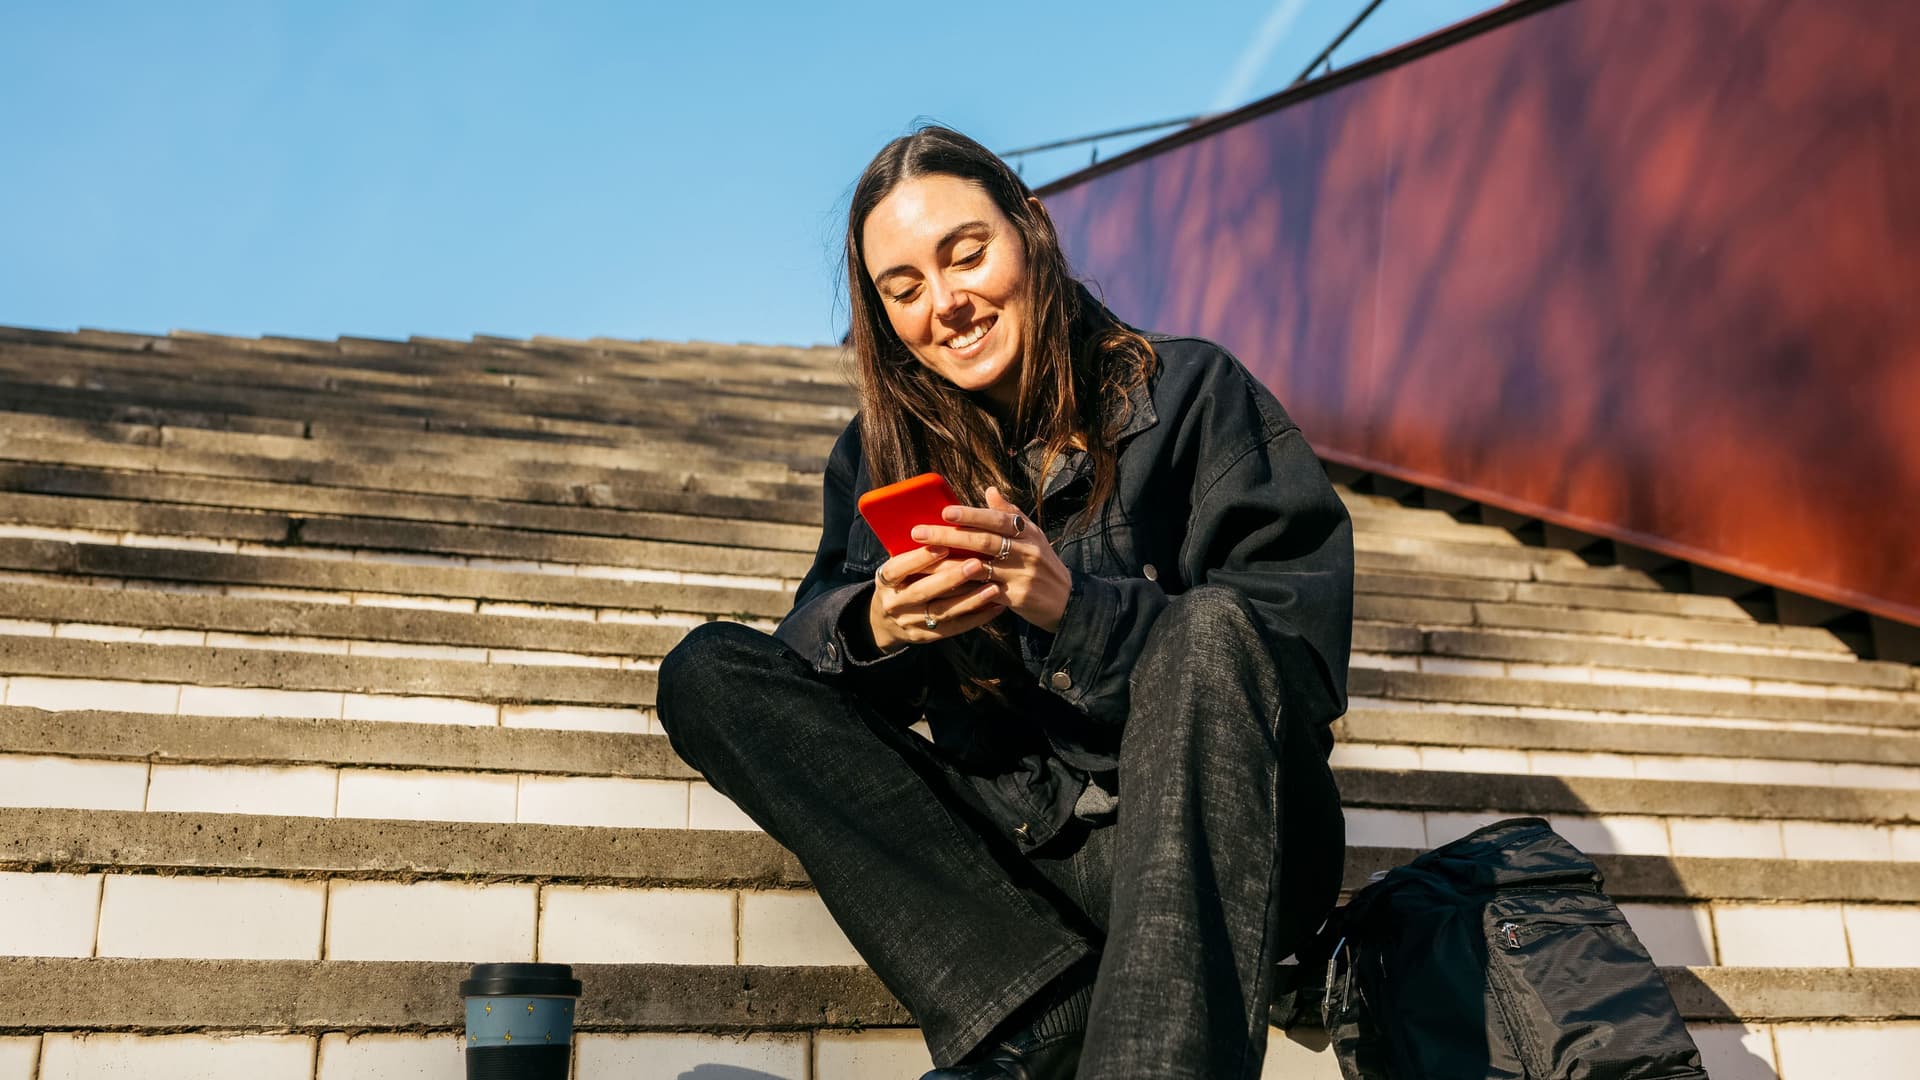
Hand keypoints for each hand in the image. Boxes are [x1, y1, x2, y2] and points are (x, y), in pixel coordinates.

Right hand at [867, 542, 1008, 652]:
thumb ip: (918, 549)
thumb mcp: (898, 565)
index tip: (942, 545)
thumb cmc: (900, 581)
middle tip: (977, 563)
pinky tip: (996, 606)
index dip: (919, 558)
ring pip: (942, 612)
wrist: (884, 621)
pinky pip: (954, 628)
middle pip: (923, 591)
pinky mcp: (926, 637)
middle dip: (951, 578)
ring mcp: (910, 623)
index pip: (899, 568)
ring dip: (970, 599)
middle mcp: (894, 603)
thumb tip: (946, 521)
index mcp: (885, 580)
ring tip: (994, 587)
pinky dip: (976, 617)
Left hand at [911, 486, 1069, 632]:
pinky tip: (941, 586)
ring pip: (979, 567)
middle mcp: (1026, 552)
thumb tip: (990, 490)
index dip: (972, 515)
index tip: (945, 511)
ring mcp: (1021, 576)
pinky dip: (962, 588)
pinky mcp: (1016, 598)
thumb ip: (1010, 514)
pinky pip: (983, 593)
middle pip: (983, 541)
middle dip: (949, 536)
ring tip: (923, 560)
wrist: (1068, 602)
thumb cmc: (1043, 565)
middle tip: (919, 532)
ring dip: (948, 564)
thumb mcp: (1034, 537)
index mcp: (1028, 533)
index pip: (998, 519)